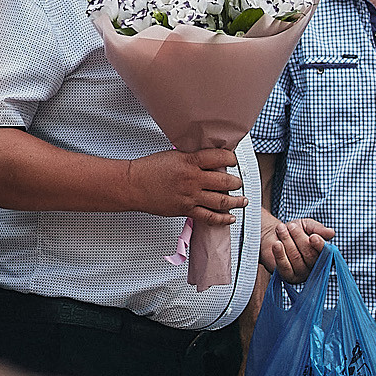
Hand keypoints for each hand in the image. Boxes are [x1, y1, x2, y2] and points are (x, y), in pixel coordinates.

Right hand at [124, 147, 245, 226]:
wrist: (132, 185)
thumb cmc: (149, 169)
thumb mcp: (173, 156)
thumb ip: (193, 159)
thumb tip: (210, 161)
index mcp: (190, 161)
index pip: (219, 157)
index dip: (231, 158)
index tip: (234, 160)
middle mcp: (193, 179)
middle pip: (225, 182)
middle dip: (237, 182)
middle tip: (239, 182)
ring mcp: (191, 196)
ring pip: (222, 201)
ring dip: (236, 201)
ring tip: (243, 200)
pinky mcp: (186, 210)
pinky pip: (210, 217)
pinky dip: (223, 219)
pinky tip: (231, 217)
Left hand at [261, 214, 333, 281]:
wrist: (272, 236)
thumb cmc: (292, 231)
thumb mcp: (306, 225)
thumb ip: (318, 228)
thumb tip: (331, 233)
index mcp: (324, 254)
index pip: (326, 252)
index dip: (320, 245)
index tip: (313, 237)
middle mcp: (315, 266)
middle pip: (310, 254)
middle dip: (298, 237)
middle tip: (290, 226)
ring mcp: (302, 273)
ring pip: (296, 258)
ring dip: (287, 240)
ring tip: (281, 229)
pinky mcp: (288, 276)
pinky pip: (285, 267)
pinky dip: (280, 254)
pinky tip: (277, 244)